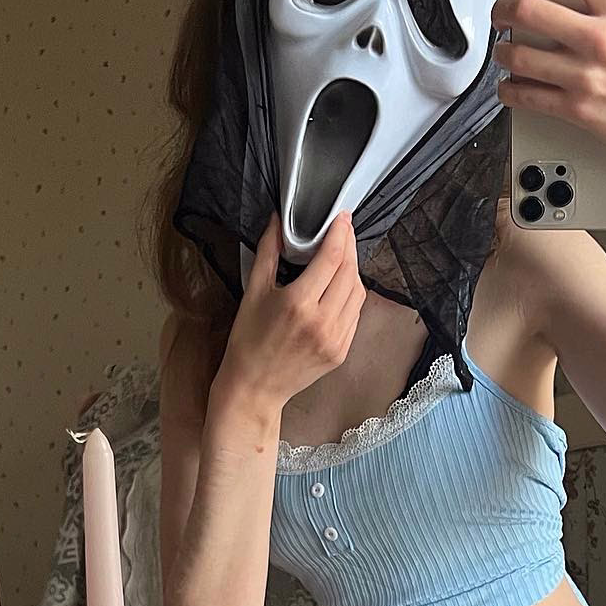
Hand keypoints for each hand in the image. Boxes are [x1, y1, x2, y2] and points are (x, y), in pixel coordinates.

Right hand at [217, 212, 364, 412]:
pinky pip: (355, 315)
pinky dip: (351, 295)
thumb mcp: (253, 292)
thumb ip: (268, 252)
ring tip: (342, 257)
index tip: (342, 218)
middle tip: (344, 231)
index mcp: (299, 304)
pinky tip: (340, 286)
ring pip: (358, 293)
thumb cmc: (248, 341)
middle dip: (350, 246)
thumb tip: (276, 222)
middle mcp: (322, 322)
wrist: (254, 387)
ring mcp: (335, 339)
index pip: (332, 258)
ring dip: (353, 270)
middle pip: (350, 272)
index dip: (341, 233)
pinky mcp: (341, 351)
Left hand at [491, 0, 605, 180]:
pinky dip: (508, 89)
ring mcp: (585, 75)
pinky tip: (510, 84)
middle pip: (528, 8)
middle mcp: (600, 38)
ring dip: (500, 52)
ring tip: (503, 51)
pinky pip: (524, 95)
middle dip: (502, 9)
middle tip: (500, 14)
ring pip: (517, 54)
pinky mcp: (575, 109)